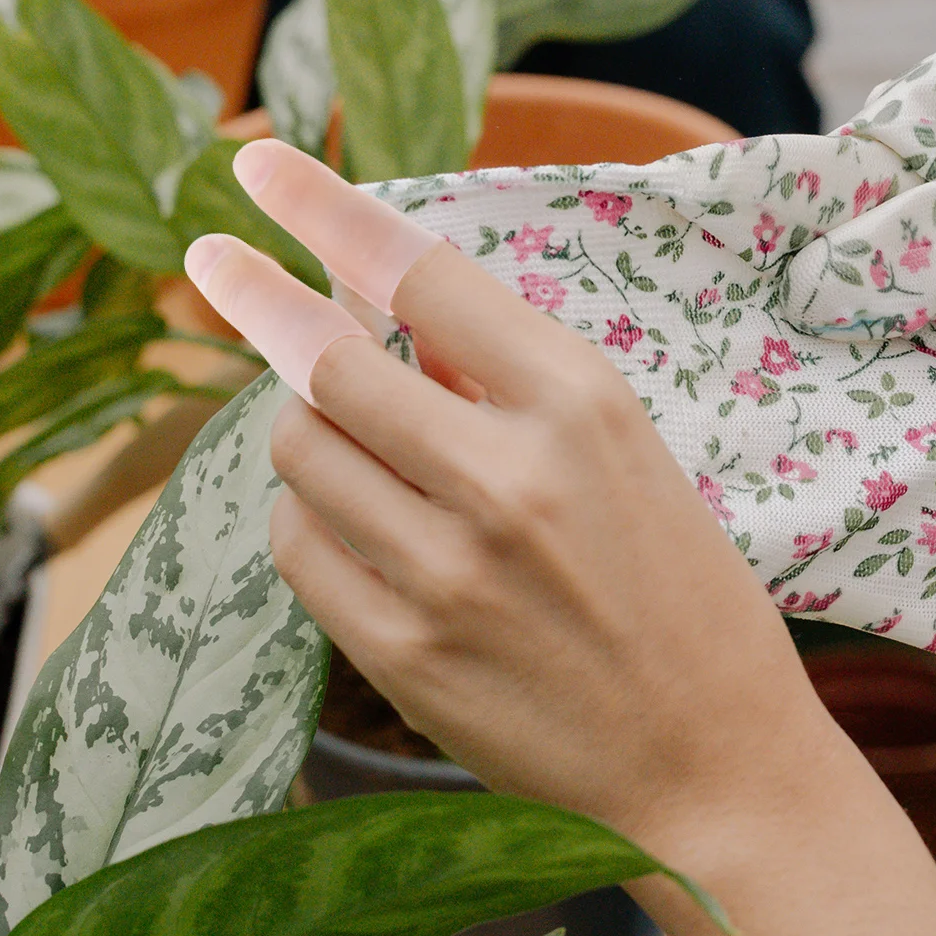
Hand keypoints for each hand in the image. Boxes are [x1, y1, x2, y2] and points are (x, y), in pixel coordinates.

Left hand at [262, 141, 935, 687]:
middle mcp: (507, 477)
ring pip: (299, 450)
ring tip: (356, 447)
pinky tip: (358, 529)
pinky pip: (298, 547)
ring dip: (305, 429)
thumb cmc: (686, 604)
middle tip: (221, 271)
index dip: (321, 207)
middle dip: (260, 305)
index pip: (419, 270)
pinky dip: (310, 519)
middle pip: (326, 359)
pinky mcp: (401, 654)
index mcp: (584, 405)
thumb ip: (512, 383)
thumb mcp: (633, 459)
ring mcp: (446, 571)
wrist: (714, 772)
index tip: (251, 163)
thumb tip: (378, 307)